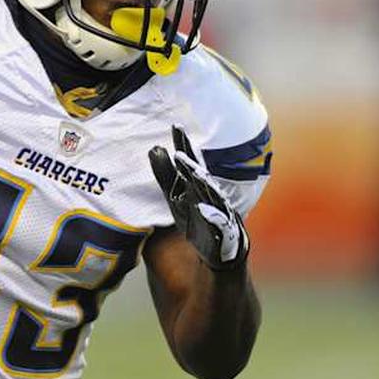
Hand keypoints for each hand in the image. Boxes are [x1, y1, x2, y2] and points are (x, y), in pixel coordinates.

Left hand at [149, 126, 248, 270]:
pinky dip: (214, 216)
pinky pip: (220, 223)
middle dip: (191, 164)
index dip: (183, 146)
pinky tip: (203, 209)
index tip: (175, 126)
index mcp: (197, 185)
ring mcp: (220, 212)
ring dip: (202, 185)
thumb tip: (154, 148)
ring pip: (212, 196)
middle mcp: (210, 195)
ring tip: (192, 175)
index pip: (190, 162)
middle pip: (200, 177)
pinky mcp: (225, 231)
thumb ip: (165, 174)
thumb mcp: (176, 197)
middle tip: (179, 152)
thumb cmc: (197, 220)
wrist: (219, 253)